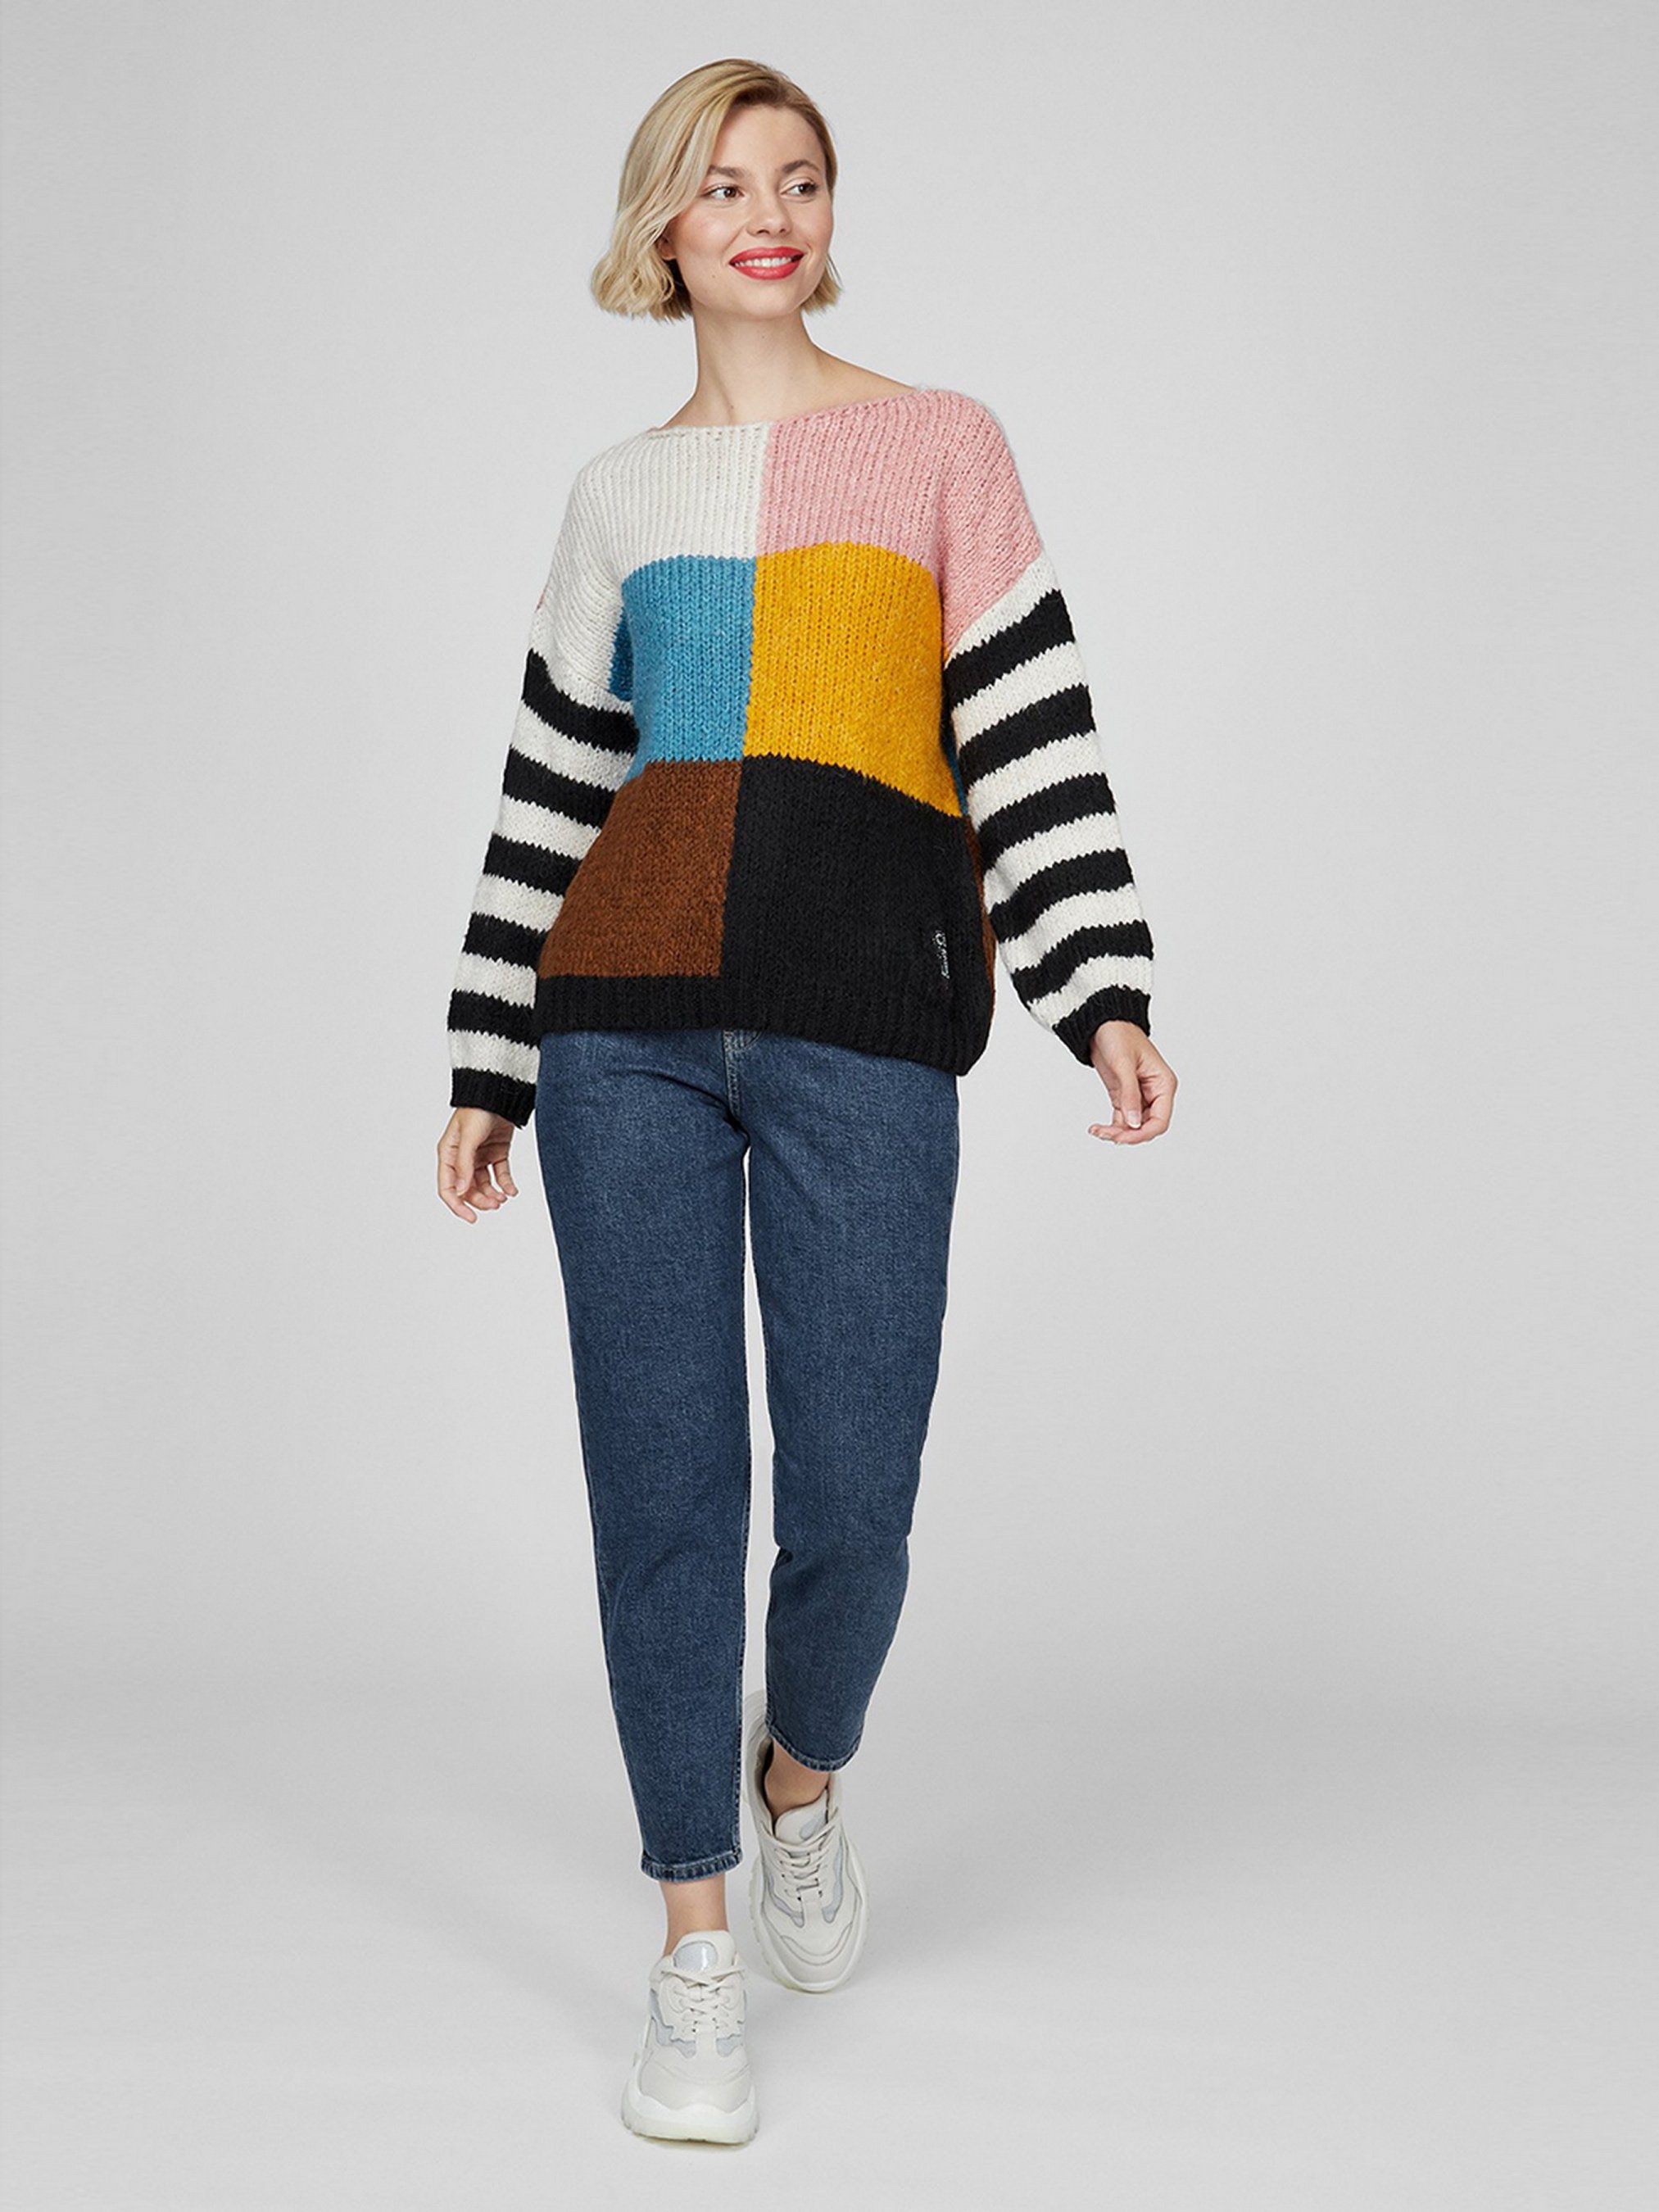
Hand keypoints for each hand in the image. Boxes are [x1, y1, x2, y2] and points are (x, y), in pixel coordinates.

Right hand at [438, 1106, 521, 1220]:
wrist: (499, 1093)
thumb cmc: (478, 1110)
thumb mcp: (469, 1138)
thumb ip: (464, 1164)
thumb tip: (460, 1191)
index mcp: (448, 1154)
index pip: (447, 1187)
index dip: (457, 1205)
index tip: (472, 1218)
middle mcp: (462, 1158)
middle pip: (467, 1189)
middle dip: (480, 1200)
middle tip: (495, 1205)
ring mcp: (479, 1156)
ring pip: (484, 1184)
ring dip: (492, 1194)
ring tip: (503, 1198)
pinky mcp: (496, 1152)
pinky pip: (500, 1174)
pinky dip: (506, 1184)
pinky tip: (512, 1191)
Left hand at [1086, 1021, 1174, 1144]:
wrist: (1102, 1024)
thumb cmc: (1118, 1034)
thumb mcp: (1123, 1064)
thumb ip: (1129, 1094)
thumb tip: (1134, 1123)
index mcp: (1163, 1084)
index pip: (1161, 1120)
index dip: (1143, 1133)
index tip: (1122, 1138)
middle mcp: (1155, 1092)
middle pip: (1147, 1127)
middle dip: (1128, 1135)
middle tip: (1106, 1134)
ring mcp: (1139, 1096)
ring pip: (1133, 1126)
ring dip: (1117, 1133)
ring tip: (1097, 1131)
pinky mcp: (1124, 1097)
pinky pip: (1122, 1120)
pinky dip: (1111, 1127)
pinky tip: (1097, 1128)